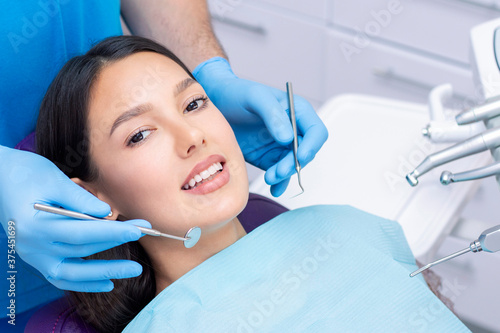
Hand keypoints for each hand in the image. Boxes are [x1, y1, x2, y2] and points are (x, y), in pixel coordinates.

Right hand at [0, 146, 150, 291]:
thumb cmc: (26, 174)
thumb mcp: (53, 179)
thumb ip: (79, 199)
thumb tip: (107, 214)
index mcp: (36, 224)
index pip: (82, 232)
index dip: (112, 232)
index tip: (138, 228)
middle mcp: (33, 246)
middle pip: (82, 248)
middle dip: (116, 241)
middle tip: (145, 234)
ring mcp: (34, 255)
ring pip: (73, 271)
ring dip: (105, 271)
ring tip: (134, 270)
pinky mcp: (38, 258)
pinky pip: (62, 277)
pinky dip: (85, 283)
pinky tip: (108, 283)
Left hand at [193, 57, 327, 196]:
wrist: (214, 104)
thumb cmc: (235, 93)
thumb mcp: (254, 97)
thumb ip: (273, 114)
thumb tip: (288, 138)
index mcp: (296, 111)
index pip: (315, 131)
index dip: (312, 146)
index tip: (300, 157)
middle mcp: (292, 129)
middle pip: (305, 152)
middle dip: (293, 164)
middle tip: (278, 172)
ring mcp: (280, 145)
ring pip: (292, 165)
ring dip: (284, 175)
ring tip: (270, 178)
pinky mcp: (267, 157)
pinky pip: (279, 172)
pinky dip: (279, 182)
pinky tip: (274, 188)